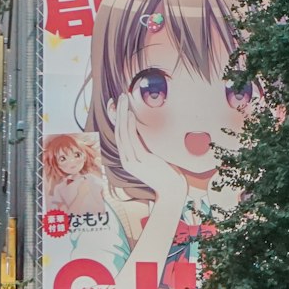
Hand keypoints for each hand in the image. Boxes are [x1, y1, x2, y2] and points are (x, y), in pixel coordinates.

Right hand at [115, 93, 188, 207]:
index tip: (118, 105)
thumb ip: (145, 147)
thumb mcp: (153, 158)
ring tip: (124, 101)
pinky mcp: (140, 160)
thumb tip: (143, 134)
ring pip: (122, 133)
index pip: (119, 135)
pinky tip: (130, 115)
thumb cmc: (166, 174)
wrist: (172, 191)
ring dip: (122, 115)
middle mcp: (126, 159)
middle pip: (118, 131)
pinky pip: (132, 140)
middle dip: (118, 113)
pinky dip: (129, 126)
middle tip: (120, 97)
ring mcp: (132, 161)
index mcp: (128, 159)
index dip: (117, 119)